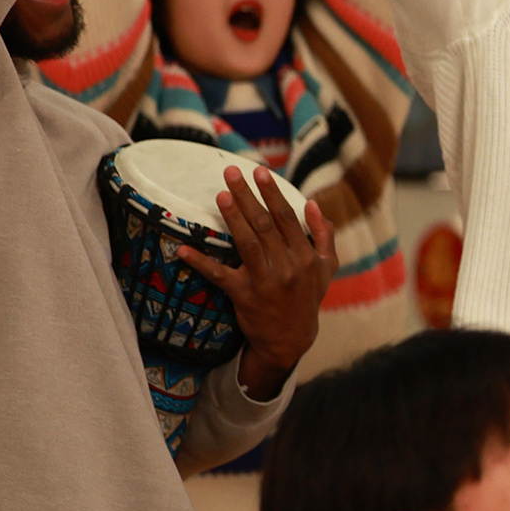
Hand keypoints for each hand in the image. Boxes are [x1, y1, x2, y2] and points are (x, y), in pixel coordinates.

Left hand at [178, 166, 335, 394]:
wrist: (291, 339)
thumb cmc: (307, 298)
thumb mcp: (326, 269)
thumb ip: (324, 236)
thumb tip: (314, 204)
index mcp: (306, 257)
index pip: (287, 218)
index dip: (273, 193)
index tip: (260, 171)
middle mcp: (287, 266)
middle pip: (265, 224)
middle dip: (248, 196)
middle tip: (231, 173)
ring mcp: (265, 281)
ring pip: (247, 243)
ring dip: (233, 217)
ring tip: (221, 195)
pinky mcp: (243, 295)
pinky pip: (219, 276)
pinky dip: (200, 262)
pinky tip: (183, 249)